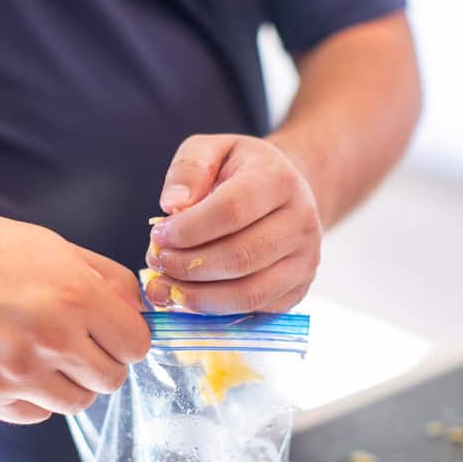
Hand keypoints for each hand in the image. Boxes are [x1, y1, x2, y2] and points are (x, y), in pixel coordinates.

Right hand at [0, 203, 150, 423]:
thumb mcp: (56, 248)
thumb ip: (108, 280)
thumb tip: (141, 312)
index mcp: (75, 296)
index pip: (136, 345)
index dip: (128, 339)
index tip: (112, 333)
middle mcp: (51, 338)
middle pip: (112, 380)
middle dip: (102, 362)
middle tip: (77, 343)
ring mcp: (17, 373)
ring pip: (77, 403)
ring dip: (69, 382)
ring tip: (42, 352)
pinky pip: (37, 415)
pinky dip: (35, 397)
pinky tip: (16, 365)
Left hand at [145, 134, 321, 312]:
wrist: (283, 194)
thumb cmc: (241, 172)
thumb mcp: (212, 150)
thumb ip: (188, 168)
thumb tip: (173, 205)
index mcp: (279, 180)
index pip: (231, 211)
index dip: (188, 229)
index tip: (158, 235)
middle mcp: (301, 223)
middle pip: (238, 257)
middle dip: (187, 266)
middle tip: (158, 261)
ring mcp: (304, 261)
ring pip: (247, 293)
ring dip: (197, 296)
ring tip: (166, 284)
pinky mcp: (297, 290)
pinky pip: (253, 311)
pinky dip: (214, 311)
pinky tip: (188, 296)